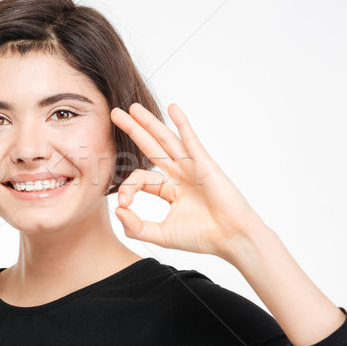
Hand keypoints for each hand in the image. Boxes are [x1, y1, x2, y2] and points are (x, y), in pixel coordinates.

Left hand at [110, 102, 264, 259]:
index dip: (127, 188)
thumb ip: (136, 227)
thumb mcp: (161, 235)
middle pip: (150, 147)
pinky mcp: (203, 163)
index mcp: (169, 189)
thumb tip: (117, 211)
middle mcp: (178, 174)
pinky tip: (172, 108)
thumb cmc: (202, 237)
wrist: (231, 238)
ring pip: (165, 139)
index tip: (124, 204)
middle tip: (115, 114)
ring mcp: (191, 166)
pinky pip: (190, 139)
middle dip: (133, 130)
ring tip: (133, 107)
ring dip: (149, 122)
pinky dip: (182, 123)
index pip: (140, 179)